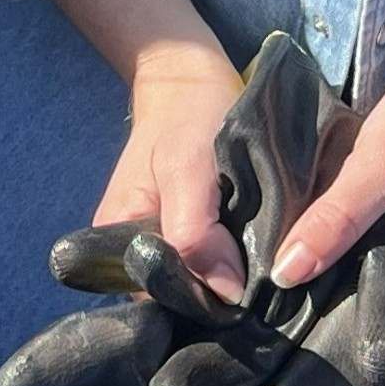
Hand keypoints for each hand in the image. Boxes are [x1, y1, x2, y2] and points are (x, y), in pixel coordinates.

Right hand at [93, 47, 251, 304]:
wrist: (189, 81)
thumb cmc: (186, 117)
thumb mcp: (187, 167)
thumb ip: (195, 233)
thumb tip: (226, 295)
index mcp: (117, 242)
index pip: (160, 299)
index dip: (204, 304)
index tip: (248, 300)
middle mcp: (132, 251)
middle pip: (180, 295)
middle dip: (220, 294)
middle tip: (265, 282)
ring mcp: (160, 242)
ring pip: (199, 281)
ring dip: (232, 278)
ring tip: (267, 271)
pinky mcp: (185, 231)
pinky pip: (209, 262)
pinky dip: (236, 261)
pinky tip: (258, 255)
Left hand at [269, 15, 384, 379]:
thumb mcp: (383, 163)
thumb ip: (337, 218)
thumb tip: (285, 274)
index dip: (355, 378)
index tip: (295, 378)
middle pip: (383, 336)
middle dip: (329, 343)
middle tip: (262, 340)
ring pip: (375, 301)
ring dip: (330, 305)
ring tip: (266, 310)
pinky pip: (373, 268)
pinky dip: (339, 271)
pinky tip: (295, 263)